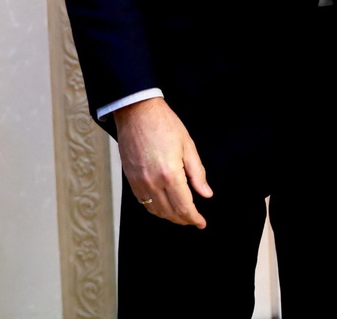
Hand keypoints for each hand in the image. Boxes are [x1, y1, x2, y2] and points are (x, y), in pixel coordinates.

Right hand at [115, 98, 212, 227]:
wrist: (137, 113)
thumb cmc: (164, 124)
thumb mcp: (188, 146)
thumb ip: (197, 173)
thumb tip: (206, 194)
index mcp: (170, 174)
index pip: (184, 206)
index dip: (194, 218)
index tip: (201, 223)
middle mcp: (152, 182)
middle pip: (170, 212)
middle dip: (183, 219)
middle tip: (194, 220)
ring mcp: (139, 182)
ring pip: (155, 210)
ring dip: (169, 217)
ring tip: (181, 215)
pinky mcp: (130, 179)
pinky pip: (143, 202)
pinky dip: (155, 209)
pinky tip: (164, 206)